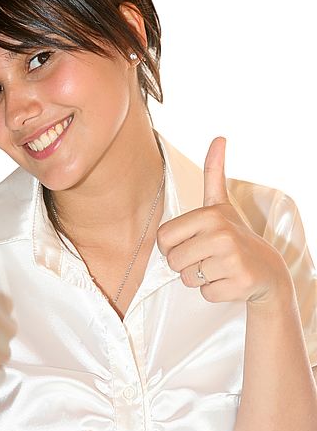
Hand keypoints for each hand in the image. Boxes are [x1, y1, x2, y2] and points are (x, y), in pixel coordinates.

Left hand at [156, 137, 290, 304]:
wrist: (268, 270)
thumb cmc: (235, 236)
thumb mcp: (221, 204)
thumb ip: (214, 172)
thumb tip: (219, 138)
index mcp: (209, 215)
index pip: (162, 240)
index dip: (173, 246)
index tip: (193, 242)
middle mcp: (221, 235)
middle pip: (173, 261)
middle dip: (185, 264)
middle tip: (208, 258)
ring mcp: (231, 260)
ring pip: (187, 279)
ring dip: (199, 279)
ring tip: (219, 268)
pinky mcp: (238, 284)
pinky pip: (205, 293)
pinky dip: (214, 292)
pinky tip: (229, 281)